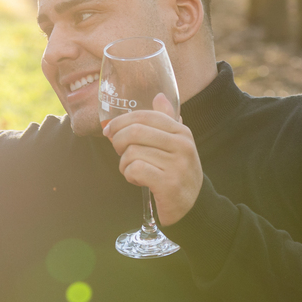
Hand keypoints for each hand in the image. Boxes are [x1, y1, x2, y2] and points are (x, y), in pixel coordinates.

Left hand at [103, 94, 201, 225]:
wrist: (193, 205)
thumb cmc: (177, 172)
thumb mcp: (176, 144)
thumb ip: (167, 120)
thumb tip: (159, 96)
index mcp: (182, 132)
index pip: (145, 116)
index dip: (121, 121)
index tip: (109, 130)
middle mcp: (182, 145)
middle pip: (134, 132)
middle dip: (118, 141)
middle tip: (119, 152)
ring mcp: (177, 165)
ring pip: (132, 153)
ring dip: (124, 164)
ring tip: (133, 170)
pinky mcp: (169, 184)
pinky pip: (135, 170)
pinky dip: (129, 175)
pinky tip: (137, 180)